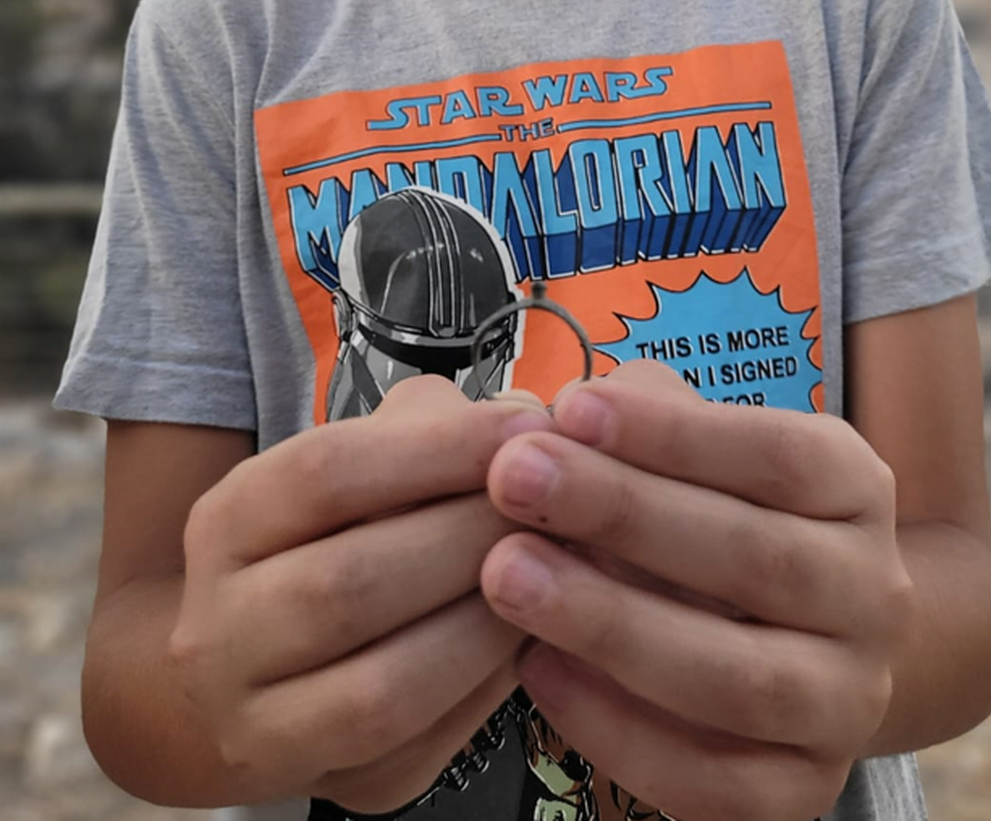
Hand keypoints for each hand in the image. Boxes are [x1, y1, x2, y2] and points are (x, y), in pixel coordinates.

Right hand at [170, 376, 552, 811]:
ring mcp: (261, 724)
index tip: (525, 427)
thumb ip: (429, 427)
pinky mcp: (330, 789)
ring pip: (384, 686)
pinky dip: (485, 692)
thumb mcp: (359, 460)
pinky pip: (418, 749)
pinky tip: (528, 639)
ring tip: (554, 572)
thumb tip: (525, 422)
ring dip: (487, 624)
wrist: (256, 666)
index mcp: (228, 522)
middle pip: (352, 583)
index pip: (324, 473)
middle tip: (556, 505)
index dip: (436, 449)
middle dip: (471, 539)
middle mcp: (218, 631)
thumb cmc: (336, 536)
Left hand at [481, 362, 914, 820]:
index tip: (572, 408)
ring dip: (611, 625)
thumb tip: (563, 422)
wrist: (801, 640)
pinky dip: (616, 729)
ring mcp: (846, 702)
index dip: (674, 435)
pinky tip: (538, 670)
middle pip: (759, 558)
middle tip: (515, 479)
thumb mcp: (702, 446)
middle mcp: (872, 597)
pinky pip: (711, 781)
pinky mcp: (801, 791)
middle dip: (624, 515)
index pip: (782, 457)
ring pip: (740, 680)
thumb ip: (647, 421)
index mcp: (857, 491)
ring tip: (507, 574)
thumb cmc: (721, 514)